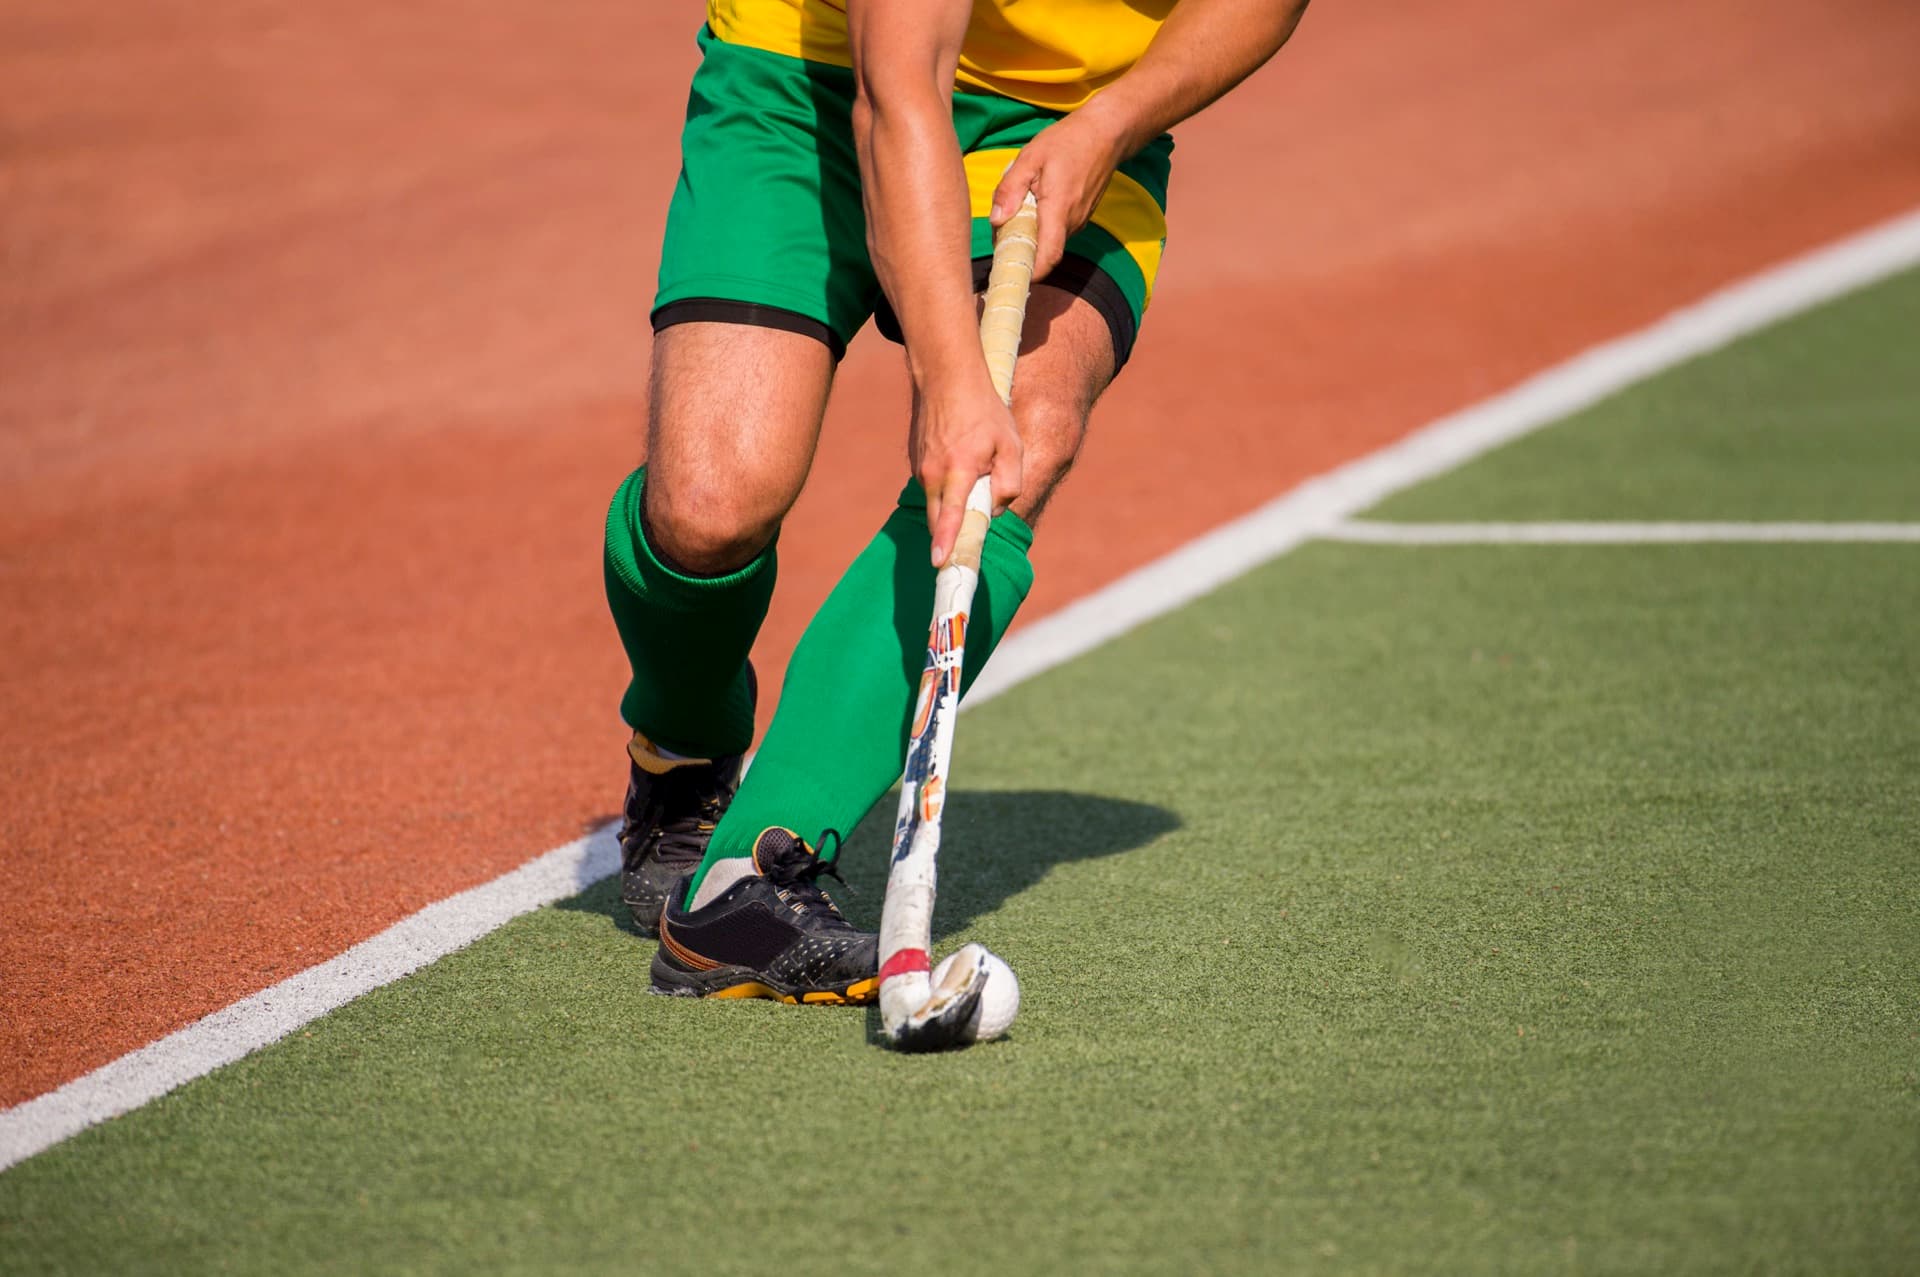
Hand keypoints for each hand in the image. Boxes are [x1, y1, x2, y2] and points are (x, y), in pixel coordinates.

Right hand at [911, 378, 1023, 566]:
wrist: (947, 377)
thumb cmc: (984, 410)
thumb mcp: (1011, 444)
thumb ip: (1010, 484)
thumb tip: (996, 510)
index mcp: (959, 470)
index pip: (951, 516)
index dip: (946, 542)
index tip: (939, 563)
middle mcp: (933, 473)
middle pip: (938, 521)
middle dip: (949, 538)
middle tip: (963, 547)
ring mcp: (920, 468)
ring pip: (936, 504)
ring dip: (953, 507)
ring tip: (974, 474)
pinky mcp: (915, 463)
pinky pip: (932, 488)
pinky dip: (946, 489)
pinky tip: (960, 464)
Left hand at [988, 104, 1129, 281]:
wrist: (1106, 134)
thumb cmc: (1067, 141)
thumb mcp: (1030, 157)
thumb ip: (1010, 189)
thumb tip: (995, 221)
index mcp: (1058, 210)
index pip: (1048, 258)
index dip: (1029, 273)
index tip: (1009, 273)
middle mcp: (1072, 223)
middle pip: (1041, 251)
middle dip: (1018, 247)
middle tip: (999, 226)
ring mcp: (1079, 222)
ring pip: (1047, 241)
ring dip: (1028, 233)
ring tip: (1018, 205)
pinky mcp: (1080, 218)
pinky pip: (1055, 231)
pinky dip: (1040, 225)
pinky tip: (1033, 202)